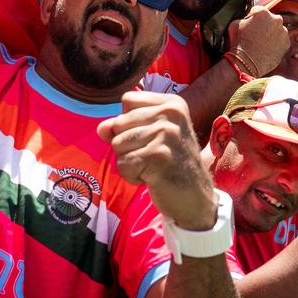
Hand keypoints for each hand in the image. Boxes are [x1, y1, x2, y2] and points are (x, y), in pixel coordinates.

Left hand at [97, 91, 216, 229]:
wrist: (195, 197)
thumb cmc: (172, 164)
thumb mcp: (151, 137)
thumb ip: (123, 127)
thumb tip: (102, 128)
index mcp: (172, 103)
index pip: (128, 100)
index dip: (129, 122)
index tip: (151, 138)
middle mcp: (171, 113)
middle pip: (119, 123)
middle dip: (127, 145)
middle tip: (153, 156)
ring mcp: (165, 134)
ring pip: (118, 143)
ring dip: (129, 161)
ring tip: (152, 167)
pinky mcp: (157, 155)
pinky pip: (123, 163)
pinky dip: (132, 175)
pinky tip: (152, 178)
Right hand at [227, 5, 287, 76]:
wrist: (247, 63)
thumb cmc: (238, 44)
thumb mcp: (234, 25)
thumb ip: (242, 18)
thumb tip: (246, 20)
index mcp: (262, 12)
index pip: (257, 11)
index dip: (251, 19)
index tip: (249, 26)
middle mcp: (276, 19)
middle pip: (269, 19)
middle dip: (263, 25)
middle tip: (255, 36)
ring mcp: (283, 31)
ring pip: (276, 30)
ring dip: (270, 34)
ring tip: (261, 44)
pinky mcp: (287, 43)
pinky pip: (281, 41)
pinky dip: (275, 44)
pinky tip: (266, 49)